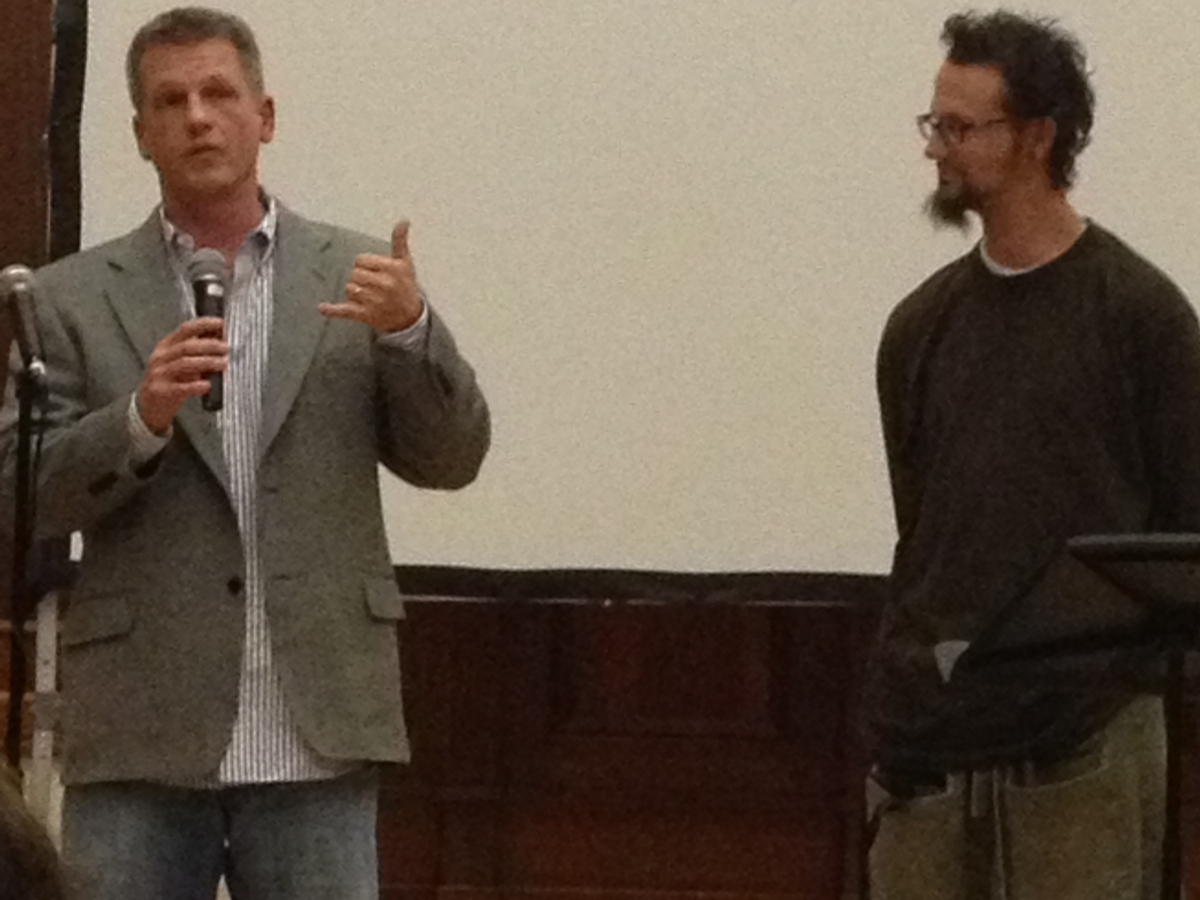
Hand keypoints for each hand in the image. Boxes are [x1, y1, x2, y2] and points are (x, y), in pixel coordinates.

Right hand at [137, 318, 227, 433]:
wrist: (150, 406)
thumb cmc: (171, 381)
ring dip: (207, 362)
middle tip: (227, 348)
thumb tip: (223, 341)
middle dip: (209, 345)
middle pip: (186, 346)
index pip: (185, 330)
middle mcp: (161, 357)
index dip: (204, 325)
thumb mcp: (181, 362)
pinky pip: (180, 387)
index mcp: (166, 346)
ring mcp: (159, 374)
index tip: (221, 324)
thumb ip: (198, 352)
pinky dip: (195, 385)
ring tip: (223, 364)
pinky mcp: (160, 391)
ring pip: (184, 364)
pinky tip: (207, 385)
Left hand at [320, 220, 423, 331]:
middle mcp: (384, 285)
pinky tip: (323, 308)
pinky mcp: (365, 315)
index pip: (361, 260)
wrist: (410, 317)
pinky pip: (345, 310)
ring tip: (366, 296)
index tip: (374, 271)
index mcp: (392, 269)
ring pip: (349, 288)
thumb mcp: (405, 262)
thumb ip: (400, 241)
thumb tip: (404, 221)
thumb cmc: (405, 286)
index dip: (365, 265)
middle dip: (359, 278)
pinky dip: (333, 310)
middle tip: (371, 285)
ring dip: (353, 291)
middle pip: (354, 274)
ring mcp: (374, 301)